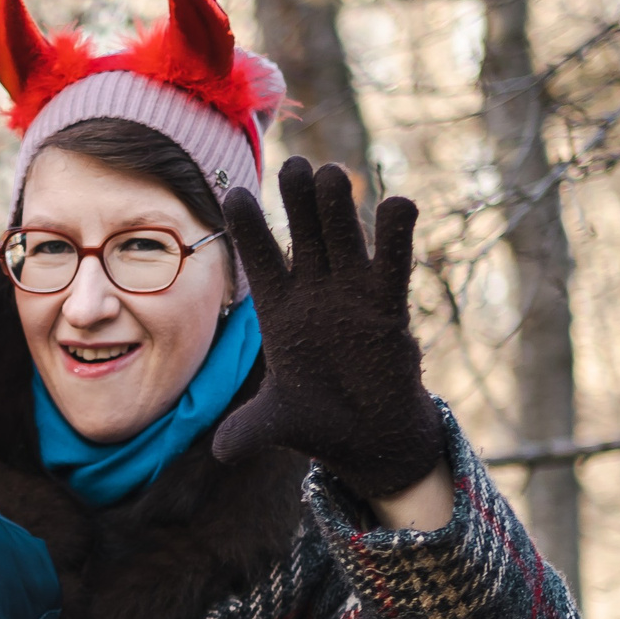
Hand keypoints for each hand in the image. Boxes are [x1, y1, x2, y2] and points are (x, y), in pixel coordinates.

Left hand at [211, 157, 447, 502]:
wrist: (366, 436)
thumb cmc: (316, 420)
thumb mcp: (277, 424)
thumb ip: (249, 430)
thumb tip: (220, 453)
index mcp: (279, 309)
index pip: (258, 258)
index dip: (249, 227)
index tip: (234, 193)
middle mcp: (314, 291)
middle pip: (303, 234)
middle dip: (298, 201)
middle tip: (294, 165)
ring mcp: (352, 293)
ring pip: (344, 237)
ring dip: (339, 208)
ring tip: (332, 173)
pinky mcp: (389, 306)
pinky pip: (393, 263)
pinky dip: (397, 235)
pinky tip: (399, 203)